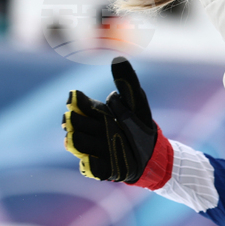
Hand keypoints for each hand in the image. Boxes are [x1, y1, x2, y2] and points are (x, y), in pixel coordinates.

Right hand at [62, 57, 172, 187]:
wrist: (153, 154)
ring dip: (78, 141)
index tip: (73, 99)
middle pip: (75, 124)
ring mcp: (95, 149)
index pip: (80, 105)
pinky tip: (90, 161)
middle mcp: (92, 130)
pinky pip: (92, 167)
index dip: (76, 103)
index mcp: (98, 113)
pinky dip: (91, 165)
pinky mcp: (102, 167)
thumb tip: (119, 58)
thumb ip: (128, 82)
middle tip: (71, 120)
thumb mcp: (137, 103)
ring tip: (74, 138)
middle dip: (74, 122)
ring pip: (79, 144)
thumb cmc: (142, 125)